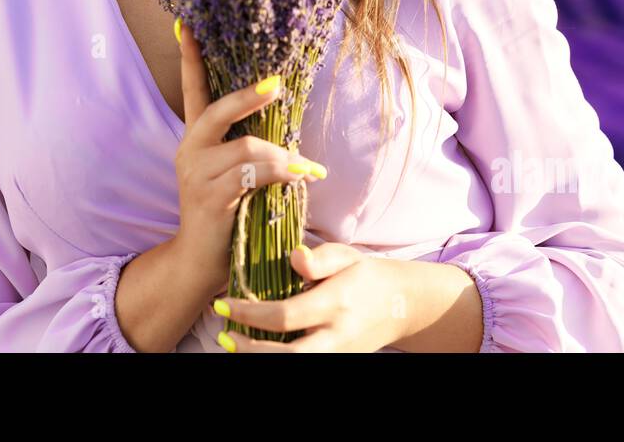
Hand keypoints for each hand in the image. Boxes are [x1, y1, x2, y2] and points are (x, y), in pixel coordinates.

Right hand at [170, 17, 327, 299]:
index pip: (192, 91)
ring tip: (307, 168)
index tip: (187, 23)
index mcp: (195, 139)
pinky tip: (301, 178)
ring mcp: (197, 174)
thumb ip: (250, 147)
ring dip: (283, 156)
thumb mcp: (234, 174)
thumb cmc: (226, 215)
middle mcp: (190, 151)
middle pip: (217, 110)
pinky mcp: (209, 198)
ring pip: (246, 147)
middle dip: (248, 97)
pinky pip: (252, 175)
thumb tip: (288, 126)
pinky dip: (281, 174)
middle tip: (277, 85)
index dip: (190, 57)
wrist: (200, 263)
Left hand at [212, 243, 407, 351]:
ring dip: (258, 360)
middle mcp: (336, 336)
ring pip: (294, 367)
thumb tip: (294, 256)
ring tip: (233, 344)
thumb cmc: (364, 275)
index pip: (284, 315)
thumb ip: (320, 257)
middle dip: (249, 350)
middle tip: (223, 335)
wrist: (400, 305)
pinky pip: (300, 366)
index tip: (223, 304)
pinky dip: (275, 359)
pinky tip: (255, 348)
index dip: (248, 314)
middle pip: (287, 356)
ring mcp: (337, 355)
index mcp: (335, 303)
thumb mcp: (346, 256)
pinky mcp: (335, 363)